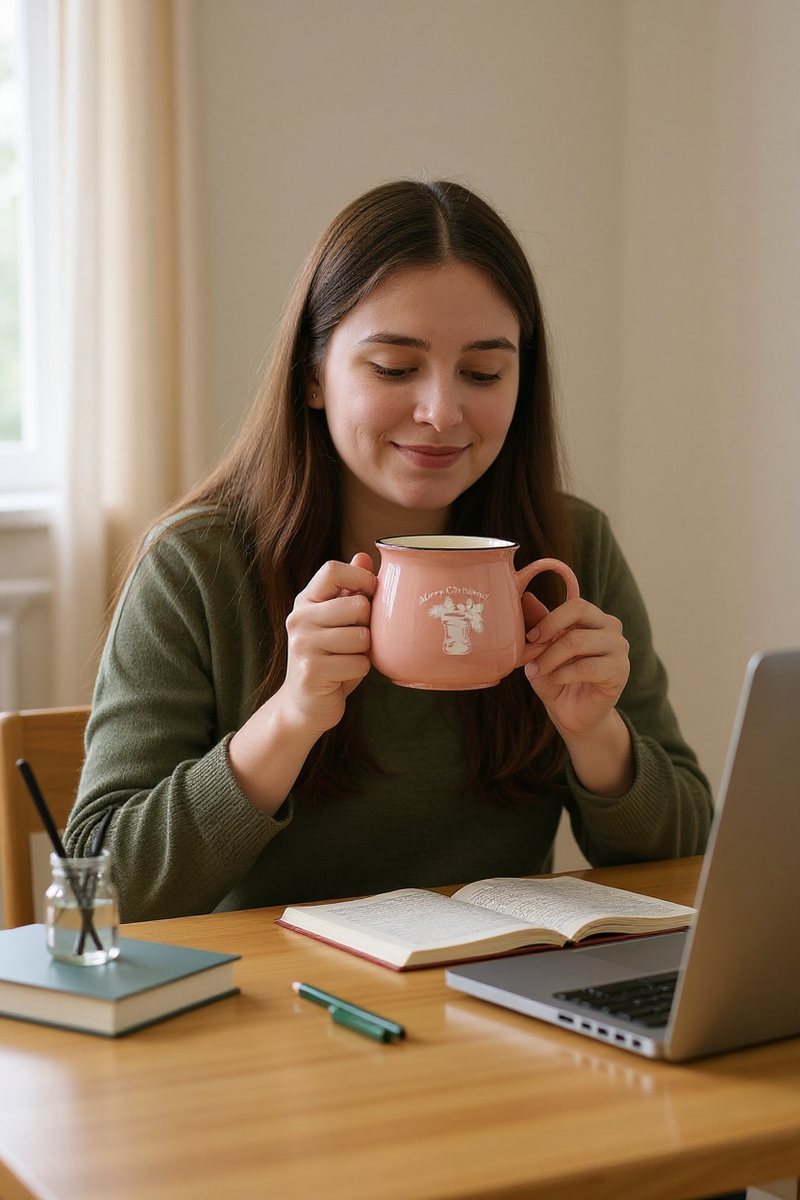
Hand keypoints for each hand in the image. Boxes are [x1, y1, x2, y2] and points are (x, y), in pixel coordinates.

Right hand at [281, 552, 376, 734]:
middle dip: (367, 625)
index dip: (360, 578)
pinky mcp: (311, 671)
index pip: (333, 570)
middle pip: (356, 604)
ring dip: (364, 651)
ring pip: (361, 636)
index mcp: (306, 601)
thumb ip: (349, 590)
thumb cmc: (330, 659)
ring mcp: (302, 644)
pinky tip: (343, 675)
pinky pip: (359, 663)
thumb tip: (364, 555)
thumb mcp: (339, 621)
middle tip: (356, 639)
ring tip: (347, 658)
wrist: (305, 705)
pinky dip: (359, 671)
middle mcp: (299, 619)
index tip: (370, 593)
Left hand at [520, 592, 630, 740]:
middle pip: (579, 610)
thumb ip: (539, 623)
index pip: (574, 604)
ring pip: (578, 640)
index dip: (548, 619)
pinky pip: (587, 666)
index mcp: (594, 618)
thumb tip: (526, 597)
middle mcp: (611, 627)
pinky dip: (564, 673)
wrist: (573, 714)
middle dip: (549, 628)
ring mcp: (619, 648)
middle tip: (531, 650)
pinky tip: (556, 679)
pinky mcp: (620, 671)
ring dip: (550, 657)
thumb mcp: (542, 649)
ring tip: (538, 670)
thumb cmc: (558, 679)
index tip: (529, 637)